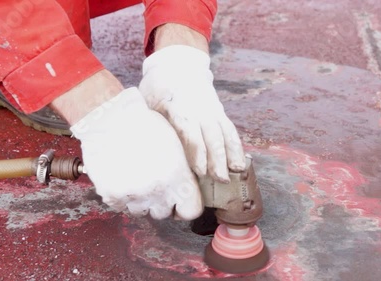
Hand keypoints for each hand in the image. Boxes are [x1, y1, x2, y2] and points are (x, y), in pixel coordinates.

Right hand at [70, 87, 202, 219]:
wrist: (109, 117)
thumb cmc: (145, 123)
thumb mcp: (175, 144)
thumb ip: (182, 172)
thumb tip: (185, 188)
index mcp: (178, 177)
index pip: (191, 211)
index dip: (186, 205)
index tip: (180, 199)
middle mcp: (158, 191)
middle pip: (165, 213)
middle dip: (162, 202)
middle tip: (155, 182)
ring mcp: (133, 196)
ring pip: (142, 212)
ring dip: (141, 200)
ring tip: (136, 177)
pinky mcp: (111, 195)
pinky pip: (120, 206)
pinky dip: (121, 196)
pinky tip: (121, 177)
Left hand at [139, 45, 245, 182]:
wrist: (178, 64)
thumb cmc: (158, 87)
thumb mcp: (149, 102)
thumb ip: (150, 124)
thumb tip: (142, 153)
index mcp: (179, 106)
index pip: (190, 131)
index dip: (196, 151)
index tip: (199, 170)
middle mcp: (199, 109)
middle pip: (212, 135)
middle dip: (217, 158)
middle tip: (220, 179)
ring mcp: (212, 110)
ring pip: (224, 132)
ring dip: (231, 153)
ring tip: (236, 172)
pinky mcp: (219, 112)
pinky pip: (229, 130)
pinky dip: (235, 146)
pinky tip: (239, 162)